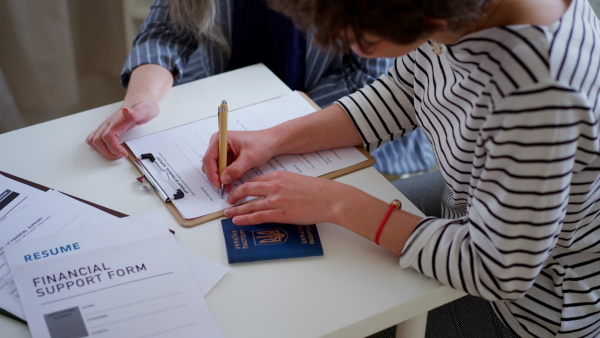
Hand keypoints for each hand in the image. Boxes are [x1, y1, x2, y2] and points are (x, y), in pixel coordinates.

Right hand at [86, 98, 158, 158]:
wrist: (140, 98)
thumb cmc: (144, 105)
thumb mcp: (146, 109)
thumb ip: (137, 112)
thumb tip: (126, 111)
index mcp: (118, 120)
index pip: (109, 136)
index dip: (114, 148)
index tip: (124, 153)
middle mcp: (109, 122)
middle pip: (98, 140)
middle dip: (108, 152)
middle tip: (121, 154)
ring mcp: (106, 124)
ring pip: (93, 140)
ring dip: (102, 151)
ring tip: (115, 153)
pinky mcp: (106, 127)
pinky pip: (94, 137)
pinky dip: (98, 146)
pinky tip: (108, 148)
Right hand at [202, 129, 277, 190]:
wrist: (271, 142)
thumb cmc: (262, 143)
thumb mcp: (250, 157)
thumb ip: (236, 169)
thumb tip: (224, 179)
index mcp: (221, 138)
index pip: (209, 158)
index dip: (212, 173)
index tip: (217, 184)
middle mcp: (219, 143)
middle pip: (209, 163)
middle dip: (215, 176)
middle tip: (222, 187)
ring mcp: (222, 150)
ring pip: (215, 167)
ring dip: (220, 177)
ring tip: (227, 186)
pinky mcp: (227, 156)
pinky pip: (222, 169)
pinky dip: (225, 177)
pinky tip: (230, 183)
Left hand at [223, 171, 347, 225]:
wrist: (329, 199)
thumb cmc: (318, 191)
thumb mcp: (297, 180)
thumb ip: (283, 184)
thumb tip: (274, 192)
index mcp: (278, 175)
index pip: (256, 180)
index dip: (244, 187)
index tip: (239, 191)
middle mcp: (274, 186)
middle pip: (247, 189)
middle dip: (235, 196)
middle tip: (228, 201)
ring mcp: (276, 200)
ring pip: (249, 205)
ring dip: (236, 210)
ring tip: (227, 214)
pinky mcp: (279, 214)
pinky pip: (257, 216)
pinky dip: (245, 219)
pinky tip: (237, 221)